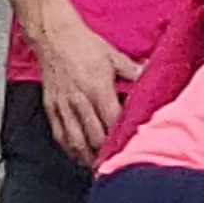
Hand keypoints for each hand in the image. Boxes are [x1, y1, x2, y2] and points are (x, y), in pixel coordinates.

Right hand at [25, 10, 140, 164]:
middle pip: (95, 137)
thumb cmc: (82, 44)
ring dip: (87, 156)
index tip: (130, 150)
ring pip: (75, 140)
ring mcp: (63, 105)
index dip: (122, 139)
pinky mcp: (51, 106)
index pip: (113, 122)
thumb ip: (134, 71)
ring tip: (98, 167)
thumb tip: (152, 77)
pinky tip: (77, 155)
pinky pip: (59, 134)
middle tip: (116, 165)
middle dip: (106, 154)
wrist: (52, 35)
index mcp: (97, 89)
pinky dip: (69, 148)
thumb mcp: (113, 55)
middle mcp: (79, 100)